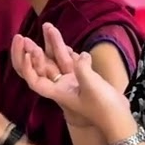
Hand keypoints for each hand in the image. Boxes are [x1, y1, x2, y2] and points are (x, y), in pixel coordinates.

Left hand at [11, 23, 130, 131]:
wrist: (119, 118)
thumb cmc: (103, 106)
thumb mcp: (91, 85)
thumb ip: (82, 68)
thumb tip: (82, 55)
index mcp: (59, 92)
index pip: (36, 81)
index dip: (28, 68)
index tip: (27, 53)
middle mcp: (63, 87)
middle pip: (44, 68)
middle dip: (34, 52)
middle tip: (25, 37)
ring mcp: (74, 83)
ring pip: (59, 62)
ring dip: (53, 45)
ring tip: (48, 26)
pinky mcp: (85, 80)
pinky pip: (72, 64)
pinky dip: (69, 53)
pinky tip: (65, 43)